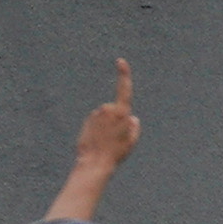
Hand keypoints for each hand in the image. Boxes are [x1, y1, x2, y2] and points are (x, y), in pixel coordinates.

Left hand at [73, 58, 138, 185]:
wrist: (95, 162)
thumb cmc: (116, 154)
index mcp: (122, 113)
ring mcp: (97, 113)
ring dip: (106, 125)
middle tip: (115, 138)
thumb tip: (133, 119)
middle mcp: (108, 110)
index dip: (124, 75)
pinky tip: (97, 140)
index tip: (121, 61)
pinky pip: (97, 121)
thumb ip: (134, 129)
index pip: (124, 90)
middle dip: (116, 120)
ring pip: (105, 117)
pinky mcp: (88, 118)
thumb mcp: (131, 142)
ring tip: (106, 141)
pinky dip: (98, 128)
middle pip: (116, 110)